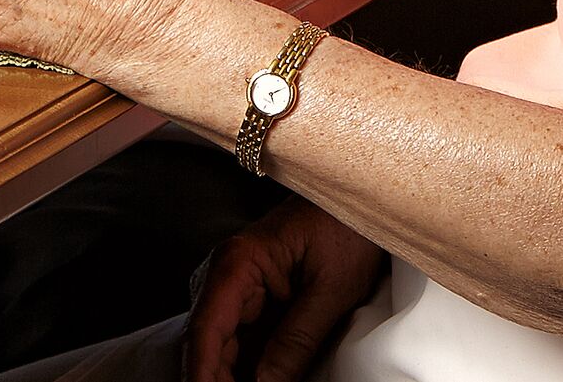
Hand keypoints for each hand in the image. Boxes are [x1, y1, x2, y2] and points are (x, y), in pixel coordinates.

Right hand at [187, 201, 383, 381]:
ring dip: (227, 374)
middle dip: (214, 378)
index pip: (207, 329)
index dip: (201, 372)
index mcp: (238, 262)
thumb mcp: (332, 289)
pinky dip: (244, 366)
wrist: (361, 198)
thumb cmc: (349, 229)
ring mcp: (237, 286)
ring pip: (220, 344)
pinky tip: (258, 380)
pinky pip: (240, 340)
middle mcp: (227, 274)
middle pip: (207, 341)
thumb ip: (297, 340)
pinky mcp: (254, 297)